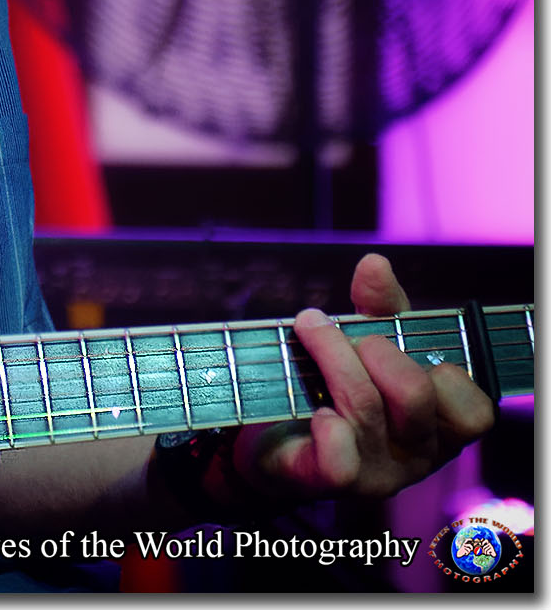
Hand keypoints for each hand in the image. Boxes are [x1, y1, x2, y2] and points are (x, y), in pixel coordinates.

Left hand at [231, 254, 495, 504]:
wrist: (271, 438)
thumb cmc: (332, 387)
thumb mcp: (364, 343)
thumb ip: (379, 306)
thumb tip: (375, 263)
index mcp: (439, 427)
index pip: (473, 411)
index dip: (438, 369)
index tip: (393, 342)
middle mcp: (416, 455)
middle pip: (414, 396)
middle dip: (373, 348)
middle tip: (338, 331)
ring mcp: (375, 473)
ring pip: (365, 409)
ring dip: (331, 354)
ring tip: (307, 326)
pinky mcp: (328, 481)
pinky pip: (339, 461)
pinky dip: (327, 428)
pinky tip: (315, 411)